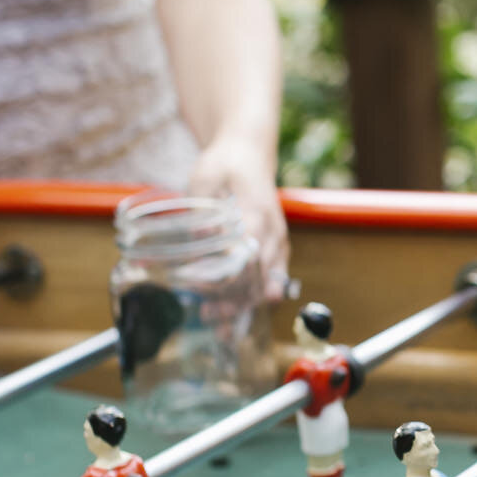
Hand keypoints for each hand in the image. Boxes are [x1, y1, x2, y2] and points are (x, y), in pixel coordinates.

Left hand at [189, 135, 290, 299]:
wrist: (248, 152)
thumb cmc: (225, 163)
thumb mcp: (205, 177)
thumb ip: (200, 206)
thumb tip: (199, 236)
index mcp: (257, 214)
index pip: (249, 257)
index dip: (227, 279)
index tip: (201, 290)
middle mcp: (273, 232)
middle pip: (262, 277)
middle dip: (236, 301)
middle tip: (210, 315)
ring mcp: (277, 240)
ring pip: (269, 282)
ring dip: (245, 305)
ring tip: (221, 325)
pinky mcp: (274, 246)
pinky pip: (271, 278)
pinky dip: (254, 297)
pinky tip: (235, 312)